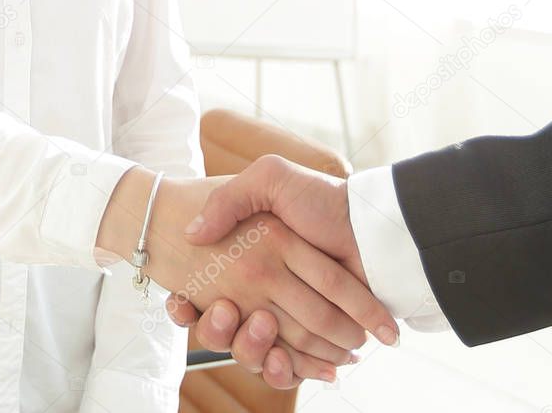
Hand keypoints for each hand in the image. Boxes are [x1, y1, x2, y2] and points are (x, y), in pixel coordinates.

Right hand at [164, 155, 399, 387]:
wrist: (371, 226)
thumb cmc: (320, 198)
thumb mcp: (270, 178)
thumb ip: (230, 199)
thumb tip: (192, 233)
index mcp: (247, 259)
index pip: (202, 293)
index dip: (185, 307)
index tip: (181, 305)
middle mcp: (261, 293)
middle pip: (224, 330)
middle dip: (218, 331)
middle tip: (226, 313)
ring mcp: (286, 319)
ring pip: (252, 353)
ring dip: (249, 351)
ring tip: (262, 330)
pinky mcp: (312, 341)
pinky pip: (288, 368)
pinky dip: (284, 372)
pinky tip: (283, 360)